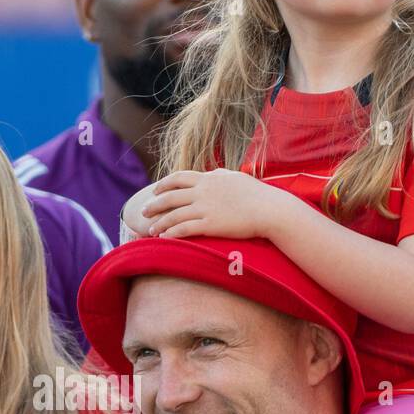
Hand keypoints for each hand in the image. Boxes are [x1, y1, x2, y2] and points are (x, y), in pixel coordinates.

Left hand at [139, 169, 275, 239]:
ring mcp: (206, 208)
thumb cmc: (256, 195)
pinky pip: (184, 229)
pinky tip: (163, 239)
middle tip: (144, 211)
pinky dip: (171, 234)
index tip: (155, 190)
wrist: (270, 209)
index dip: (163, 184)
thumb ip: (219, 175)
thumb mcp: (235, 178)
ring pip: (174, 215)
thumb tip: (210, 173)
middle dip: (154, 204)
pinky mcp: (210, 225)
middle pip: (170, 196)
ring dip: (159, 223)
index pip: (178, 177)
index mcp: (209, 179)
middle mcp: (203, 192)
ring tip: (150, 230)